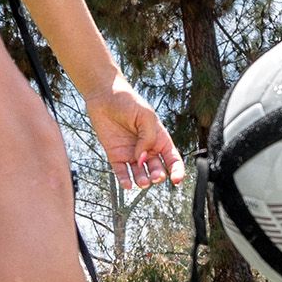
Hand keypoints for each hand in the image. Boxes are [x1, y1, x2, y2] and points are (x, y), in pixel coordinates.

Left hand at [84, 78, 184, 197]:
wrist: (104, 96)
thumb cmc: (128, 102)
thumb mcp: (145, 116)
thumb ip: (147, 138)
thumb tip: (141, 159)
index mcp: (159, 138)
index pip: (172, 158)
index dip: (177, 170)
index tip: (176, 180)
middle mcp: (147, 149)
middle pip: (157, 169)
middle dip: (158, 176)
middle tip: (155, 177)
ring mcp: (131, 153)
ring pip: (140, 173)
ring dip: (143, 180)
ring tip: (142, 181)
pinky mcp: (116, 155)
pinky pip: (122, 172)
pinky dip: (125, 180)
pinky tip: (128, 185)